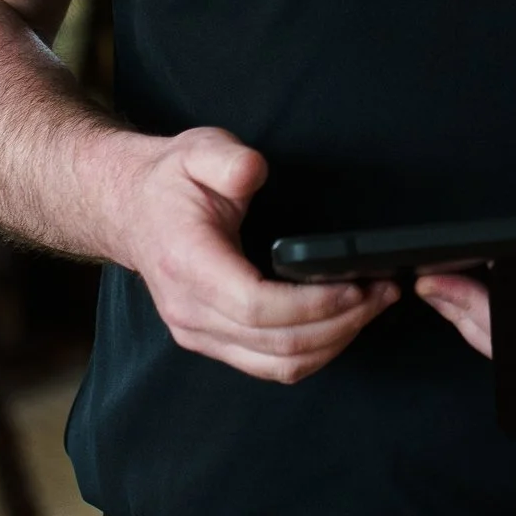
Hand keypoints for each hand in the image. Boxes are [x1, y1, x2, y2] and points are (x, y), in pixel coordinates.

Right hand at [109, 126, 396, 383]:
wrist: (131, 210)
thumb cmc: (170, 182)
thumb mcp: (197, 151)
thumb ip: (226, 160)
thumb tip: (252, 172)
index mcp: (190, 266)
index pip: (256, 306)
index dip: (312, 304)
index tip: (356, 286)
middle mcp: (191, 311)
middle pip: (276, 343)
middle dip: (341, 323)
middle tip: (384, 292)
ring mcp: (198, 333)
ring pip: (277, 365)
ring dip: (333, 342)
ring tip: (373, 306)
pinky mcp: (212, 342)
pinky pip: (269, 365)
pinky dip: (313, 352)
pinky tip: (343, 323)